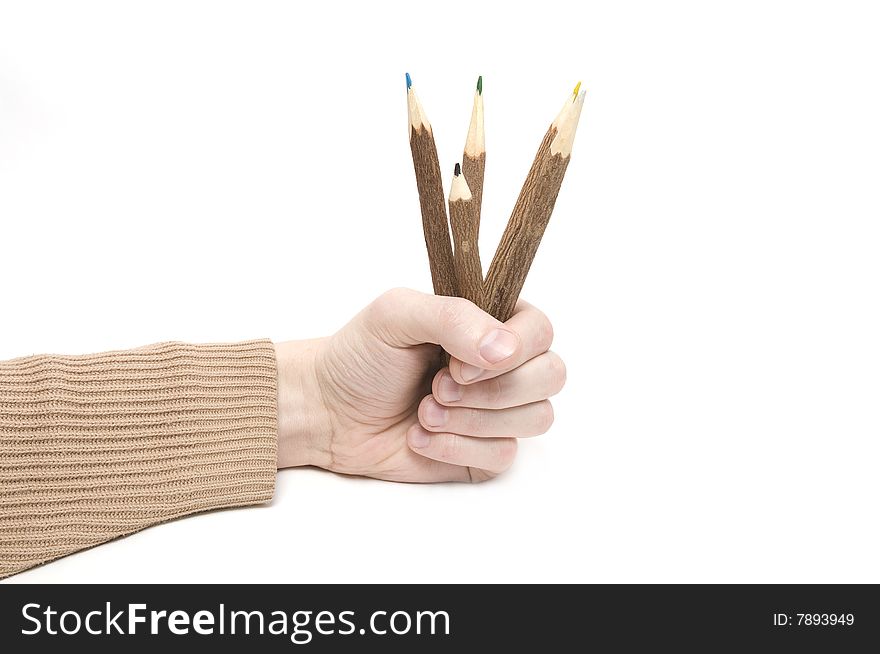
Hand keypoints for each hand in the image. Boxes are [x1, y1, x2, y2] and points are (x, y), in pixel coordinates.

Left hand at [275, 288, 565, 481]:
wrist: (328, 412)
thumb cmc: (359, 356)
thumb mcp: (397, 315)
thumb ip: (454, 317)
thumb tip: (505, 349)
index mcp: (487, 323)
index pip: (541, 330)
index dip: (512, 349)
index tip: (459, 362)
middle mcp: (500, 365)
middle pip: (551, 376)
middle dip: (493, 388)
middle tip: (439, 386)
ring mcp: (496, 410)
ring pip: (535, 418)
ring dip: (472, 418)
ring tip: (425, 410)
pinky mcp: (483, 451)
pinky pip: (503, 454)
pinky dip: (457, 446)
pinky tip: (420, 436)